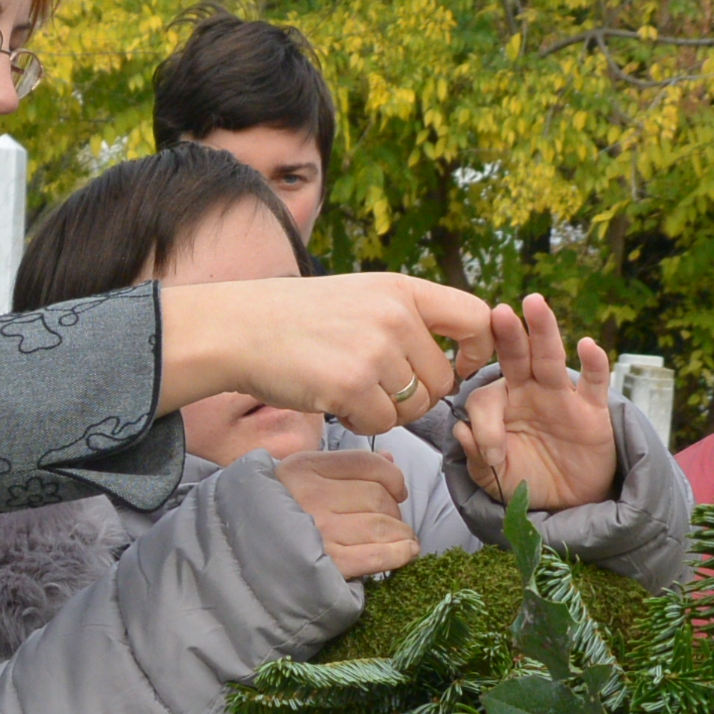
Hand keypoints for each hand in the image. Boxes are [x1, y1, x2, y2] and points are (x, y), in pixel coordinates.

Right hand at [157, 274, 493, 439]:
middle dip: (417, 397)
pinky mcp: (352, 385)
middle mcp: (395, 317)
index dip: (475, 351)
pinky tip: (333, 400)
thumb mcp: (361, 297)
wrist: (238, 328)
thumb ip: (406, 318)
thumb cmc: (297, 318)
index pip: (475, 318)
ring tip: (350, 389)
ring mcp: (375, 351)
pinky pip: (383, 423)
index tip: (456, 367)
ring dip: (386, 410)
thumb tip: (451, 360)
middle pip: (442, 380)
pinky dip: (360, 421)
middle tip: (377, 389)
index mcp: (402, 290)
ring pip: (414, 407)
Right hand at [275, 449, 421, 579]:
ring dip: (401, 534)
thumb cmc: (273, 517)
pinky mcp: (327, 565)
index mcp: (304, 469)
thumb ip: (344, 468)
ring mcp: (319, 532)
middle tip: (394, 522)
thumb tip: (390, 461)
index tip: (398, 490)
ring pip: (383, 525)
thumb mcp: (299, 479)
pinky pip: (377, 555)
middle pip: (378, 496)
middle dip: (395, 510)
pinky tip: (406, 552)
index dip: (393, 477)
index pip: (367, 464)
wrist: (240, 559)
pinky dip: (399, 553)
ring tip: (401, 539)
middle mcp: (311, 497)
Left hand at [453, 295, 618, 511]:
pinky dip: (594, 364)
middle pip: (516, 357)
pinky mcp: (592, 410)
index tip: (492, 454)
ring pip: (551, 359)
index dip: (485, 424)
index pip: (485, 398)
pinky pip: (595, 382)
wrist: (569, 500)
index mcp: (500, 405)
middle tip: (499, 312)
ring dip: (544, 331)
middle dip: (508, 334)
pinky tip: (587, 345)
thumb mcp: (495, 476)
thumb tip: (461, 432)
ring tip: (535, 305)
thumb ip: (476, 457)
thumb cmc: (527, 479)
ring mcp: (561, 397)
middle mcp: (529, 392)